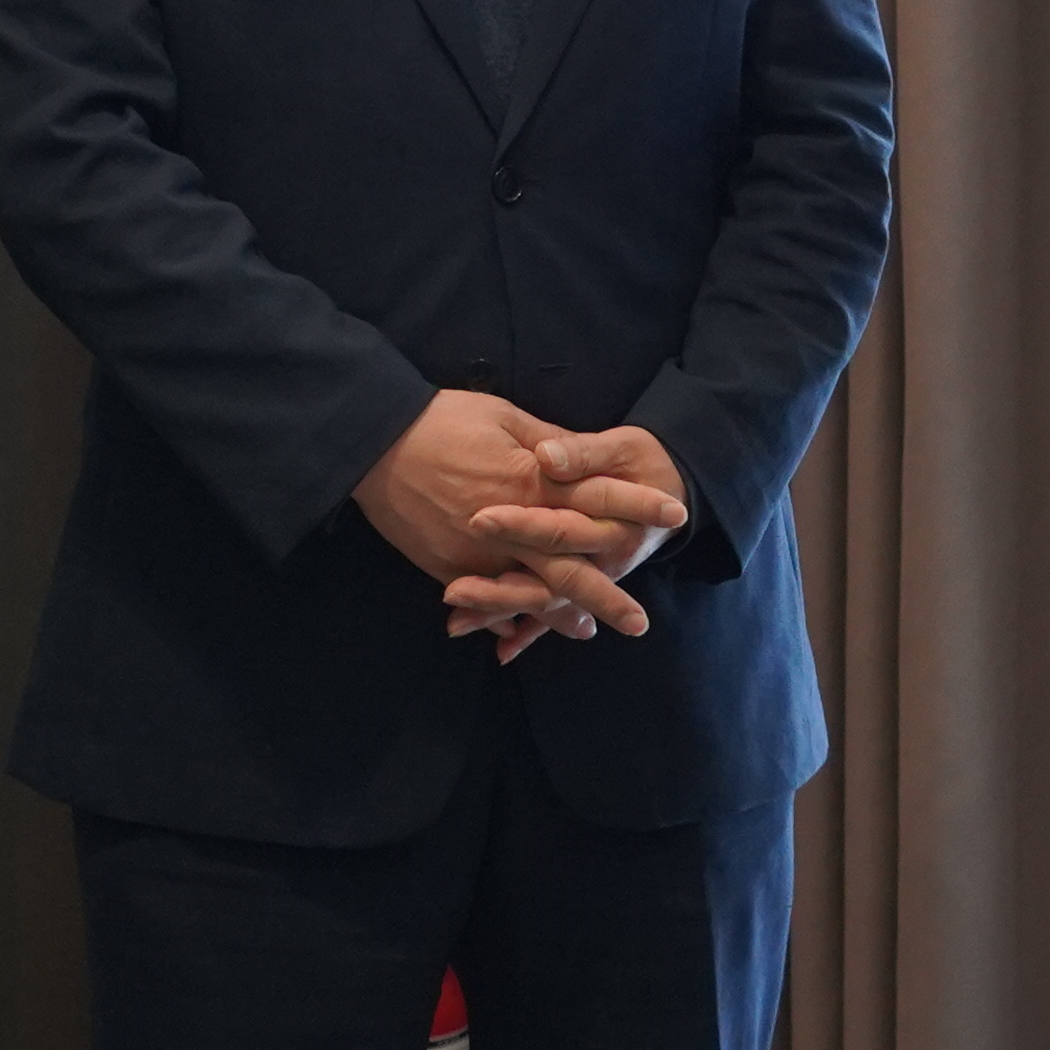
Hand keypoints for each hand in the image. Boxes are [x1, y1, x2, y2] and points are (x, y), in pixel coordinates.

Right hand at [358, 390, 677, 652]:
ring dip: (561, 615)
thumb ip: (546, 444)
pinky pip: (485, 598)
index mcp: (531, 481)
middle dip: (608, 593)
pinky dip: (504, 616)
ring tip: (590, 632)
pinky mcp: (448, 565)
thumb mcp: (503, 415)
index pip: (597, 498)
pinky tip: (521, 633)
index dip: (637, 505)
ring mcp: (479, 553)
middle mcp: (512, 525)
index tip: (676, 515)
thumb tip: (576, 460)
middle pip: (571, 566)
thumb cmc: (441, 418)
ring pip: (530, 592)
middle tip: (640, 622)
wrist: (374, 444)